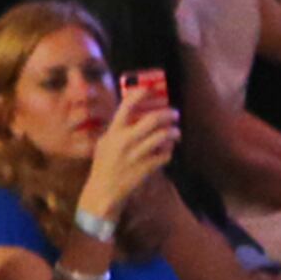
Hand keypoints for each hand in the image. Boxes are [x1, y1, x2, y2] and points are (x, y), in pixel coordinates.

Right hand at [81, 93, 179, 225]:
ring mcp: (137, 155)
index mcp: (114, 131)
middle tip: (174, 113)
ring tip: (176, 132)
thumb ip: (118, 129)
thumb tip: (134, 114)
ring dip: (173, 132)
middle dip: (167, 114)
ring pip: (162, 137)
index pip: (127, 105)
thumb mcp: (105, 142)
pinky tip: (169, 150)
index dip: (141, 93)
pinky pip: (165, 155)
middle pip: (152, 120)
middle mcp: (125, 140)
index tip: (151, 88)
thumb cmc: (104, 165)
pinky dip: (169, 151)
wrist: (104, 190)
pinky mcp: (146, 168)